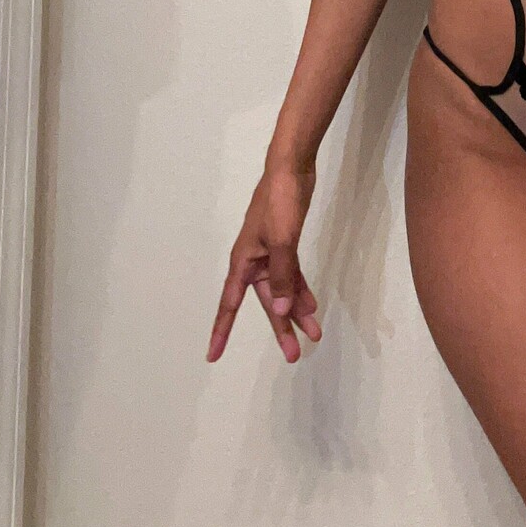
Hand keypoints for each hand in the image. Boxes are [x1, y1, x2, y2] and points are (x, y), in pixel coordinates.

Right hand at [206, 160, 322, 364]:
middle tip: (293, 356)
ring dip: (297, 312)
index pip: (229, 305)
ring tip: (313, 335)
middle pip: (265, 304)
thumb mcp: (282, 240)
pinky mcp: (286, 247)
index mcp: (243, 263)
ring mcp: (270, 255)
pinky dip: (301, 291)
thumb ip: (283, 277)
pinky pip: (292, 277)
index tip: (212, 355)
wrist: (291, 171)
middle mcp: (254, 263)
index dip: (221, 331)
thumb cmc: (279, 202)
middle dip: (280, 329)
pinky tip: (311, 307)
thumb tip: (281, 312)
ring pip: (283, 293)